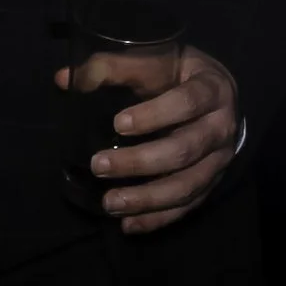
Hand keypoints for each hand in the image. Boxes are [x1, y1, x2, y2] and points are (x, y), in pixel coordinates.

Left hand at [52, 45, 239, 234]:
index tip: (118, 124)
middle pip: (184, 150)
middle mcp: (221, 127)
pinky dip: (156, 219)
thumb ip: (111, 67)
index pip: (187, 102)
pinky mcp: (211, 184)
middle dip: (140, 162)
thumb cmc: (179, 75)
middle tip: (99, 166)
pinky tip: (128, 224)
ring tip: (109, 203)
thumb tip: (64, 79)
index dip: (155, 115)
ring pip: (186, 186)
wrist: (219, 98)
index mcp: (211, 88)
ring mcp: (219, 160)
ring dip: (146, 199)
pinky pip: (186, 207)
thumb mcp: (154, 61)